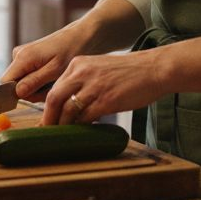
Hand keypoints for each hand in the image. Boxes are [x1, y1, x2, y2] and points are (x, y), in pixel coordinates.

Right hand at [0, 24, 92, 102]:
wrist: (81, 36)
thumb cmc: (71, 50)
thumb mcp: (55, 70)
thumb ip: (34, 82)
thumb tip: (16, 93)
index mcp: (22, 57)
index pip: (5, 84)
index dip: (17, 95)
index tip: (36, 95)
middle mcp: (18, 55)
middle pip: (14, 85)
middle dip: (32, 92)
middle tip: (52, 88)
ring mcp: (23, 56)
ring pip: (22, 82)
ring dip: (38, 88)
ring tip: (55, 81)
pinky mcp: (29, 58)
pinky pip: (28, 76)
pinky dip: (40, 82)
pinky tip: (52, 77)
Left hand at [41, 49, 164, 125]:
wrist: (153, 69)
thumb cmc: (128, 72)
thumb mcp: (99, 68)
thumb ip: (82, 82)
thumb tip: (69, 105)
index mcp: (78, 64)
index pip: (54, 88)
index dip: (48, 107)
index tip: (46, 120)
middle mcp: (82, 73)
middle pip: (54, 99)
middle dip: (49, 119)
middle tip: (48, 132)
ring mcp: (94, 87)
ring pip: (67, 110)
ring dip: (64, 126)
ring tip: (64, 135)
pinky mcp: (106, 100)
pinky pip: (85, 118)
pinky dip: (81, 127)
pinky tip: (83, 131)